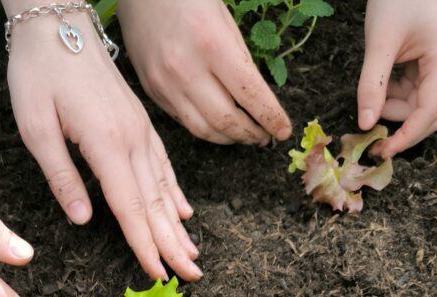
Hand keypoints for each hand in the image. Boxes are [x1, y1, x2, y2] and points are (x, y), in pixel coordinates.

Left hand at [4, 6, 199, 281]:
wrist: (58, 23)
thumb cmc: (39, 73)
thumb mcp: (36, 128)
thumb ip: (62, 177)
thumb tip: (83, 220)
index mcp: (106, 145)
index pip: (129, 208)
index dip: (145, 245)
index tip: (158, 273)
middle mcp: (131, 141)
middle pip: (155, 205)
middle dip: (173, 245)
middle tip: (192, 277)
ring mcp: (140, 131)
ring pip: (164, 188)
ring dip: (179, 225)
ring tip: (193, 254)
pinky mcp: (139, 123)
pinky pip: (163, 165)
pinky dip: (175, 192)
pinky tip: (184, 212)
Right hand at [117, 0, 291, 145]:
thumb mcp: (223, 17)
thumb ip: (239, 58)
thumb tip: (256, 100)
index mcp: (211, 43)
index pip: (250, 94)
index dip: (270, 118)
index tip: (283, 130)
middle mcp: (186, 69)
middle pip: (226, 120)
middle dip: (251, 134)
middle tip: (264, 137)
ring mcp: (165, 84)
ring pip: (204, 130)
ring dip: (229, 138)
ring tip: (244, 136)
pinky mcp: (153, 92)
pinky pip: (184, 121)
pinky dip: (206, 128)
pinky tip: (218, 125)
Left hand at [358, 0, 436, 158]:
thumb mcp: (379, 42)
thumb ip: (371, 85)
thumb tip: (365, 124)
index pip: (429, 111)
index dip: (407, 136)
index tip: (383, 151)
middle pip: (430, 115)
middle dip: (402, 129)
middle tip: (373, 142)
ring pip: (420, 107)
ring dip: (395, 111)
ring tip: (373, 96)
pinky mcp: (431, 65)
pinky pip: (414, 94)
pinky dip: (395, 98)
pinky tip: (381, 87)